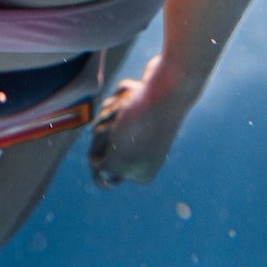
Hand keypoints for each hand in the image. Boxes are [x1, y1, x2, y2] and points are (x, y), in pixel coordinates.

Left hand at [87, 55, 189, 188]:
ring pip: (105, 119)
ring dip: (111, 110)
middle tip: (122, 124)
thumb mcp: (119, 158)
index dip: (98, 154)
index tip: (111, 144)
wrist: (168, 86)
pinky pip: (117, 99)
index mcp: (139, 172)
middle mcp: (140, 151)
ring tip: (129, 106)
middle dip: (104, 129)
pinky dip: (122, 94)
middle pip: (99, 142)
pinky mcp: (140, 104)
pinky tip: (134, 93)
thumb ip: (107, 171)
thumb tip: (102, 180)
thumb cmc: (140, 124)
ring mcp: (140, 127)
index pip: (100, 171)